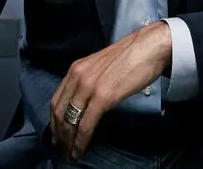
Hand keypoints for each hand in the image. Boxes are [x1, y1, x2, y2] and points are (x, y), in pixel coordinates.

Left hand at [49, 20, 171, 161]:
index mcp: (76, 68)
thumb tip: (86, 102)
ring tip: (70, 154)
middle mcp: (77, 76)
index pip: (56, 99)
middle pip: (59, 112)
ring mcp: (89, 86)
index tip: (56, 135)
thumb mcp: (100, 66)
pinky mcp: (102, 97)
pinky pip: (86, 125)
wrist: (148, 47)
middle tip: (61, 149)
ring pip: (70, 120)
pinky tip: (80, 150)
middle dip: (58, 134)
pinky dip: (80, 141)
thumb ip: (89, 80)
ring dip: (68, 141)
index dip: (54, 121)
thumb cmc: (130, 56)